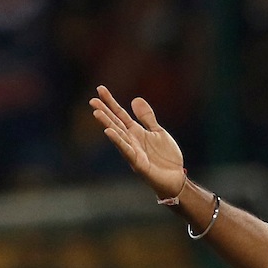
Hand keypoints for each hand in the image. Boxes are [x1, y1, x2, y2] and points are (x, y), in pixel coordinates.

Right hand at [89, 85, 185, 199]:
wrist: (176, 178)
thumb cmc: (166, 157)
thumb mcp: (158, 132)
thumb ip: (147, 118)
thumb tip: (135, 99)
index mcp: (136, 132)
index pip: (120, 114)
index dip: (111, 102)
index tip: (100, 88)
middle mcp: (131, 140)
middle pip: (116, 123)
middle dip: (104, 112)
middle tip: (92, 100)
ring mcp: (133, 152)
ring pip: (118, 136)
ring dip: (107, 124)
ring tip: (96, 113)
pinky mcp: (139, 164)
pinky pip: (127, 151)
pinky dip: (118, 142)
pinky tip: (109, 132)